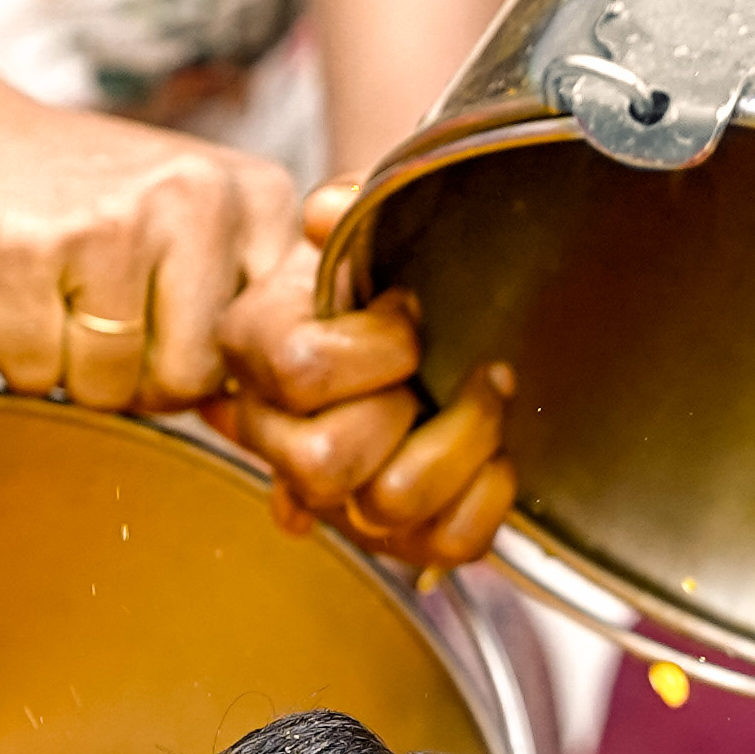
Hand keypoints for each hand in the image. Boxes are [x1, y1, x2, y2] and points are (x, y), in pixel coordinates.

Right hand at [0, 81, 286, 413]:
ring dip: (67, 367)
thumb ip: (240, 308)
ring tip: (50, 292)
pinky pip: (36, 373)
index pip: (273, 351)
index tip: (171, 341)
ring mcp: (112, 220)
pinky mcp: (25, 249)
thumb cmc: (72, 195)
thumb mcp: (187, 227)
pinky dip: (12, 354)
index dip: (215, 375)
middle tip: (94, 312)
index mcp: (257, 197)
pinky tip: (6, 288)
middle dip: (134, 378)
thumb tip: (265, 421)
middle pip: (189, 380)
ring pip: (111, 385)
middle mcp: (196, 197)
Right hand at [226, 175, 520, 572]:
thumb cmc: (377, 283)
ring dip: (463, 443)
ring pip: (389, 505)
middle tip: (448, 365)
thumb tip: (326, 215)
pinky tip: (496, 455)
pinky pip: (449, 544)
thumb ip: (347, 209)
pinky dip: (490, 496)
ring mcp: (338, 498)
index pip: (302, 371)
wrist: (412, 330)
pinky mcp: (402, 540)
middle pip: (328, 461)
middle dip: (408, 407)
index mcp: (259, 349)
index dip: (376, 345)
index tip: (409, 309)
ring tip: (486, 395)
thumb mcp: (359, 233)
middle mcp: (280, 435)